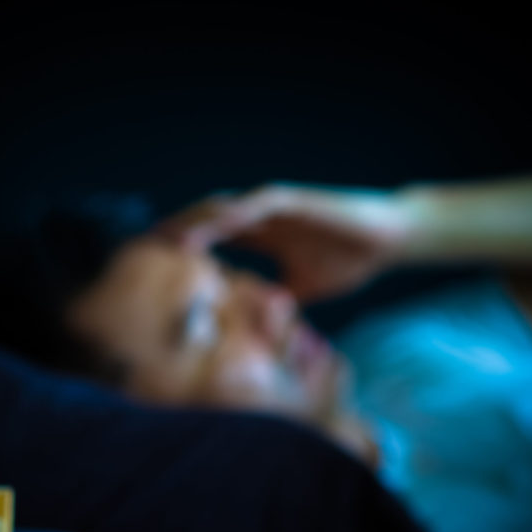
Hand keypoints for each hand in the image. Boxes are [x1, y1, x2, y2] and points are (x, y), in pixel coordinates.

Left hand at [156, 184, 408, 301]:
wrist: (387, 240)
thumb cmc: (348, 260)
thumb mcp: (303, 289)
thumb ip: (277, 303)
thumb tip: (258, 331)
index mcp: (261, 235)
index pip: (211, 240)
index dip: (183, 252)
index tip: (155, 270)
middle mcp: (262, 217)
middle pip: (207, 221)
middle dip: (177, 235)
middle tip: (145, 251)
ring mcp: (276, 206)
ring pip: (226, 209)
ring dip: (198, 222)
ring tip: (169, 239)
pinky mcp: (296, 200)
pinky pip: (259, 203)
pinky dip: (236, 212)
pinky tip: (216, 224)